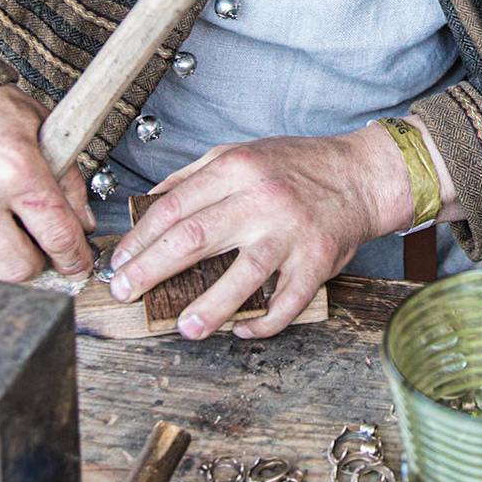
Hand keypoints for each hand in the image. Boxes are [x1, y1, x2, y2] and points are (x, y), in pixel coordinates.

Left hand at [109, 124, 414, 338]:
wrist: (361, 175)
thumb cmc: (297, 166)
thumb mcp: (241, 153)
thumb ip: (194, 176)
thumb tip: (148, 204)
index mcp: (236, 169)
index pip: (172, 208)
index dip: (139, 240)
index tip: (119, 263)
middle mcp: (261, 199)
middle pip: (193, 240)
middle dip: (150, 272)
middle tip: (126, 293)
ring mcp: (290, 232)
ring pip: (241, 277)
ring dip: (207, 308)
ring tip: (185, 327)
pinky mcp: (316, 261)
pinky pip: (286, 302)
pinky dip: (263, 322)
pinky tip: (242, 329)